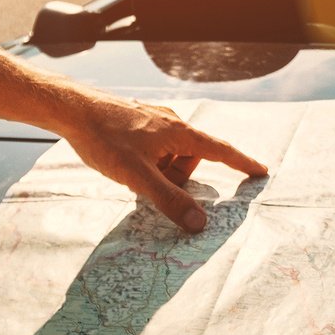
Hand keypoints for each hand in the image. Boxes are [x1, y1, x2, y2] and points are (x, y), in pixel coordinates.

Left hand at [54, 90, 266, 232]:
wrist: (73, 111)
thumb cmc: (106, 139)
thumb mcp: (138, 176)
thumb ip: (170, 200)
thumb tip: (200, 223)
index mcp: (180, 133)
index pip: (220, 150)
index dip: (242, 163)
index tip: (261, 171)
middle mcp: (172, 123)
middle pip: (192, 158)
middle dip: (179, 178)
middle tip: (152, 187)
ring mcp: (154, 120)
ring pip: (171, 154)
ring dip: (161, 170)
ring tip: (134, 175)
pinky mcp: (139, 121)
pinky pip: (156, 147)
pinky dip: (150, 162)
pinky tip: (126, 164)